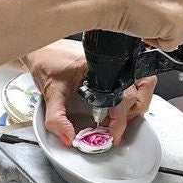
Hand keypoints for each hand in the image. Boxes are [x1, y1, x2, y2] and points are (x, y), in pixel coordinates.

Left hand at [23, 40, 155, 145]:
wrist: (40, 46)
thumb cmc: (46, 61)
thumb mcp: (50, 93)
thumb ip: (57, 118)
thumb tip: (68, 136)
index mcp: (98, 66)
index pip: (122, 94)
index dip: (120, 118)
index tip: (112, 134)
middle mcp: (109, 61)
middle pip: (139, 88)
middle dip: (131, 112)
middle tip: (116, 126)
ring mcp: (113, 60)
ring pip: (142, 82)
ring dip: (136, 103)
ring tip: (118, 116)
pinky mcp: (111, 63)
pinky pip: (132, 78)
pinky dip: (130, 94)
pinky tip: (114, 105)